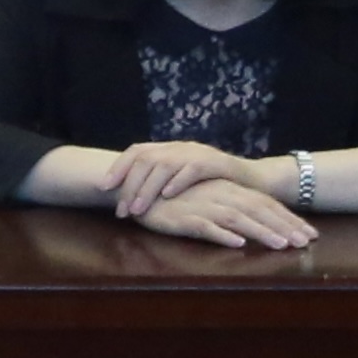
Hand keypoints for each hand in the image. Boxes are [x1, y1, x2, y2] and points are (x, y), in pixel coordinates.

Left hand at [103, 141, 265, 221]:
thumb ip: (160, 183)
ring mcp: (198, 153)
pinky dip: (178, 182)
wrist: (254, 181)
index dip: (118, 167)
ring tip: (138, 209)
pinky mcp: (217, 163)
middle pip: (147, 159)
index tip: (103, 188)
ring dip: (148, 188)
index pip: (137, 151)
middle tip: (121, 210)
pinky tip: (167, 196)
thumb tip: (129, 195)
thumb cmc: (214, 186)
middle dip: (130, 185)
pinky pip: (193, 170)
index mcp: (170, 149)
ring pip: (166, 165)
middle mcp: (180, 147)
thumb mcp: (183, 182)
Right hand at [127, 174, 320, 249]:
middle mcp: (220, 195)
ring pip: (238, 219)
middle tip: (307, 242)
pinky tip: (239, 243)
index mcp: (228, 191)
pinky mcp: (184, 217)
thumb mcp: (205, 199)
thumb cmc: (172, 196)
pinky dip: (223, 234)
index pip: (264, 204)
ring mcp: (203, 206)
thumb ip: (229, 208)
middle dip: (285, 227)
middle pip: (258, 210)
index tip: (309, 234)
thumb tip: (253, 224)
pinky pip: (206, 226)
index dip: (288, 219)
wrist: (135, 187)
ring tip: (282, 246)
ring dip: (262, 232)